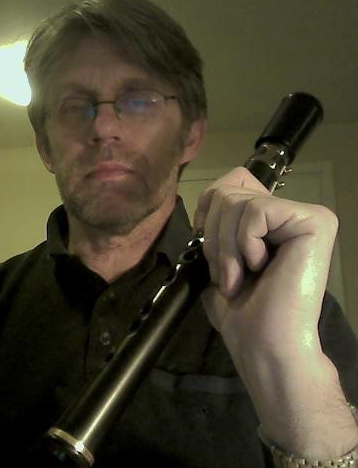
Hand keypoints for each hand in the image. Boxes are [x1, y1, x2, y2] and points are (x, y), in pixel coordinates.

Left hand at [193, 166, 337, 362]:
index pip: (229, 182)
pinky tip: (260, 267)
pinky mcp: (315, 221)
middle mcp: (292, 212)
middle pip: (227, 191)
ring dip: (225, 247)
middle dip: (214, 237)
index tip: (209, 248)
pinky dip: (243, 244)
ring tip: (240, 276)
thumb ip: (218, 223)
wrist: (263, 342)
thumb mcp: (218, 258)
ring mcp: (307, 215)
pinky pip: (256, 211)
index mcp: (270, 220)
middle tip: (230, 272)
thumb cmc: (241, 310)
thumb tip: (211, 196)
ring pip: (237, 201)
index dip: (207, 213)